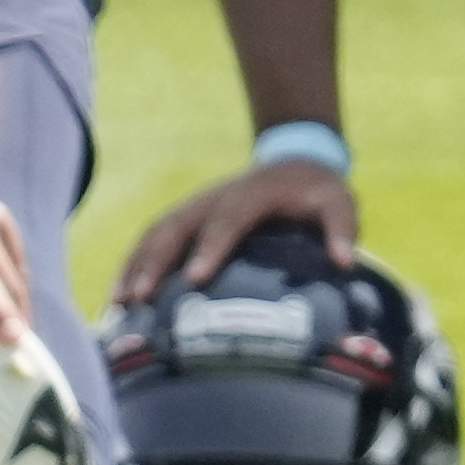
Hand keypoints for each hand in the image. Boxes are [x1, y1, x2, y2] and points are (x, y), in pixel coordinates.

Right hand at [111, 153, 361, 306]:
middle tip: (141, 297)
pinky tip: (119, 294)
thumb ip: (342, 227)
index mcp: (249, 194)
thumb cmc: (317, 192)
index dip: (210, 248)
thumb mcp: (339, 201)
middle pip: (176, 227)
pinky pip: (151, 237)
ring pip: (156, 232)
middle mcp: (213, 198)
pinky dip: (132, 263)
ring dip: (135, 264)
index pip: (226, 220)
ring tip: (120, 302)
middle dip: (156, 262)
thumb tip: (345, 262)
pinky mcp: (184, 217)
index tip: (196, 278)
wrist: (295, 162)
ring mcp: (194, 206)